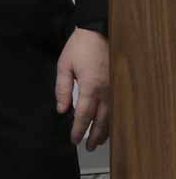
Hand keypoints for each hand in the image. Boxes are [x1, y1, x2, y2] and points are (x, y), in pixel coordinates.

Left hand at [55, 27, 109, 149]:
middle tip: (87, 147)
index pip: (83, 115)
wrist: (98, 32)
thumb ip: (62, 89)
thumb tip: (61, 109)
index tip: (73, 139)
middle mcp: (105, 91)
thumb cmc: (79, 48)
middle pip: (100, 120)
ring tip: (97, 142)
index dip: (78, 129)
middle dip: (93, 135)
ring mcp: (113, 89)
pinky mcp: (117, 85)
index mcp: (90, 87)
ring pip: (111, 116)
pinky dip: (112, 120)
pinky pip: (115, 108)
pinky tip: (107, 125)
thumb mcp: (64, 65)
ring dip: (104, 131)